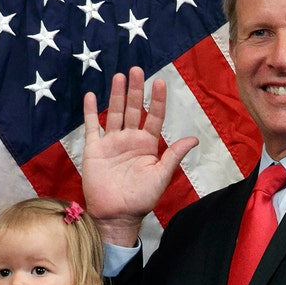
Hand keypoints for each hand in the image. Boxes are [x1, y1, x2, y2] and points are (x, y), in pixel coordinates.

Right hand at [82, 66, 198, 245]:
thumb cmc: (141, 198)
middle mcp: (130, 139)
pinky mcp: (94, 149)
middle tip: (138, 69)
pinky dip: (91, 111)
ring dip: (117, 95)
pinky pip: (92, 126)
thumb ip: (174, 155)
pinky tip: (92, 95)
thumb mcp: (161, 176)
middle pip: (134, 109)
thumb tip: (194, 139)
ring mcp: (112, 142)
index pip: (155, 116)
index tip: (160, 82)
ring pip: (115, 113)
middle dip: (136, 90)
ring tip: (120, 76)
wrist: (116, 215)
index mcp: (148, 144)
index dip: (158, 99)